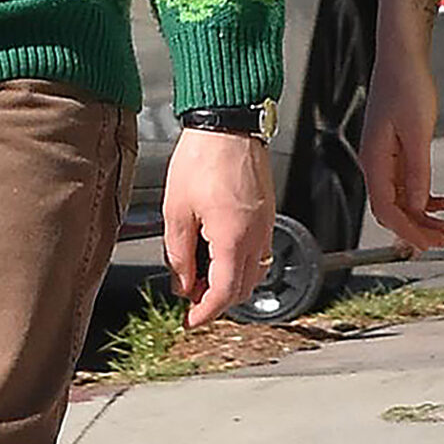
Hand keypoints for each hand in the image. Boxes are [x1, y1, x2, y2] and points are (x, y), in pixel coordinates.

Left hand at [161, 128, 273, 328]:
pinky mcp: (266, 211)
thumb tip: (181, 284)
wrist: (227, 123)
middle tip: (190, 298)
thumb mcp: (176, 211)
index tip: (191, 320)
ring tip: (200, 275)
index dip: (206, 312)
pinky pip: (258, 251)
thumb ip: (178, 254)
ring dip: (230, 282)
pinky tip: (217, 252)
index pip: (225, 293)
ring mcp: (265, 223)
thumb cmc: (202, 158)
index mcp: (233, 237)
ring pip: (254, 271)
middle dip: (217, 300)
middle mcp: (256, 234)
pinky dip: (239, 263)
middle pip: (243, 288)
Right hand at [361, 42, 443, 253]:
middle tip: (443, 238)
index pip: (386, 210)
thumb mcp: (418, 132)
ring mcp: (383, 157)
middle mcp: (375, 162)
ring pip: (399, 199)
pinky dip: (420, 197)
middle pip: (391, 210)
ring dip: (420, 215)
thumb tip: (418, 205)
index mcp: (375, 160)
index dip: (408, 231)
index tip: (430, 242)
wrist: (402, 56)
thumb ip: (417, 172)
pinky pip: (404, 184)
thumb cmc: (406, 84)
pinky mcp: (394, 149)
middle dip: (416, 229)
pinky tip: (438, 200)